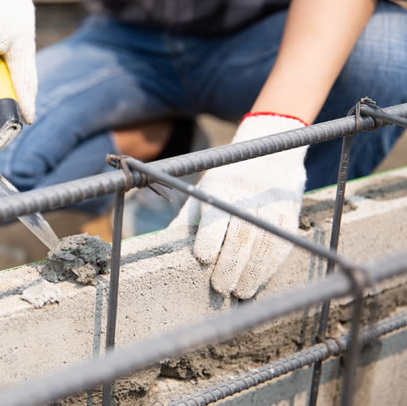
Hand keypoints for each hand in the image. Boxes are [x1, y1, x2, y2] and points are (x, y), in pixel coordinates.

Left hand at [171, 113, 308, 298]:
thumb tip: (163, 249)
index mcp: (221, 189)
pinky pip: (281, 246)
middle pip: (241, 236)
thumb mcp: (202, 193)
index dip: (210, 238)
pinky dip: (270, 268)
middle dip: (231, 265)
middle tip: (221, 288)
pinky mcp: (289, 216)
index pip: (216, 216)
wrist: (269, 159)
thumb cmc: (225, 184)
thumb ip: (187, 221)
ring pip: (264, 244)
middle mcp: (248, 197)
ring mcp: (272, 207)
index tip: (203, 259)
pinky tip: (258, 281)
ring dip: (252, 273)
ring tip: (240, 292)